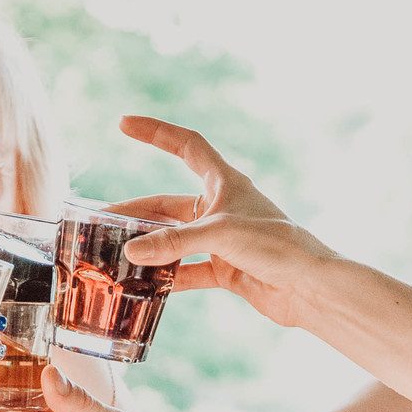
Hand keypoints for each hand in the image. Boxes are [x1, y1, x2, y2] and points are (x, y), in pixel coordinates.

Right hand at [111, 116, 337, 329]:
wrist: (310, 288)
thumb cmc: (277, 246)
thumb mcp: (220, 235)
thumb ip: (173, 242)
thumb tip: (131, 252)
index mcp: (225, 182)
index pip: (185, 146)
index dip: (155, 132)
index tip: (124, 124)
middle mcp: (221, 207)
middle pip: (168, 203)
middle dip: (135, 211)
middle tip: (101, 221)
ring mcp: (222, 240)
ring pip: (174, 239)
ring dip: (148, 246)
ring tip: (113, 254)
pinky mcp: (226, 269)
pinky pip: (187, 270)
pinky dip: (166, 277)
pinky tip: (143, 285)